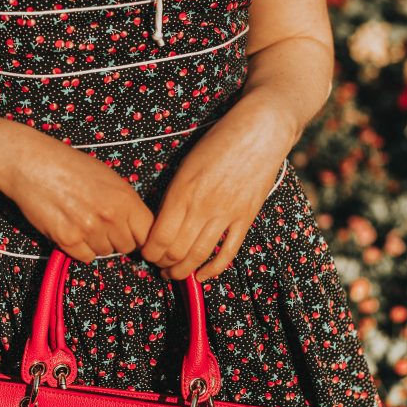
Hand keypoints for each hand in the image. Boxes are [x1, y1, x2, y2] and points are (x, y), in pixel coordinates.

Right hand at [0, 126, 153, 263]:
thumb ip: (125, 203)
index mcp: (125, 198)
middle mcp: (110, 216)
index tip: (132, 233)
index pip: (148, 233)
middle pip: (127, 246)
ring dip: (97, 243)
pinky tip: (72, 229)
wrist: (33, 164)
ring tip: (83, 221)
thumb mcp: (109, 177)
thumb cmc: (70, 166)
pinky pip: (85, 257)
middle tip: (102, 224)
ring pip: (105, 252)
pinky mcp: (67, 239)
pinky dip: (80, 249)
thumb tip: (137, 227)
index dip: (140, 234)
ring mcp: (89, 229)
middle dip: (117, 239)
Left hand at [139, 105, 289, 283]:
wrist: (260, 131)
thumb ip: (174, 194)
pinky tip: (202, 275)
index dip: (149, 252)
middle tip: (158, 266)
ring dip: (183, 272)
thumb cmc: (218, 141)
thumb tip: (160, 223)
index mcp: (182, 191)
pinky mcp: (246, 218)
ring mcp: (226, 214)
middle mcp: (202, 206)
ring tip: (174, 275)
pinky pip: (228, 252)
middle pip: (176, 251)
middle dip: (163, 265)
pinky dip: (213, 269)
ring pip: (199, 256)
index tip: (146, 253)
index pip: (159, 237)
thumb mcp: (186, 164)